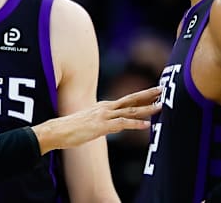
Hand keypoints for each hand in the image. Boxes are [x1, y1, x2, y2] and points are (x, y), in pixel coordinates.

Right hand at [32, 86, 161, 153]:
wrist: (58, 131)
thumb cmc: (72, 128)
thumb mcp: (90, 122)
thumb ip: (102, 121)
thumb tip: (110, 125)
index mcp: (104, 107)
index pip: (127, 100)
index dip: (142, 96)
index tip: (155, 92)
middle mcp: (106, 108)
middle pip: (131, 100)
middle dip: (148, 95)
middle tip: (163, 89)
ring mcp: (104, 116)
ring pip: (130, 111)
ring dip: (146, 109)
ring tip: (161, 106)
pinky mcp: (101, 126)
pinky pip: (122, 124)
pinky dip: (135, 124)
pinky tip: (147, 125)